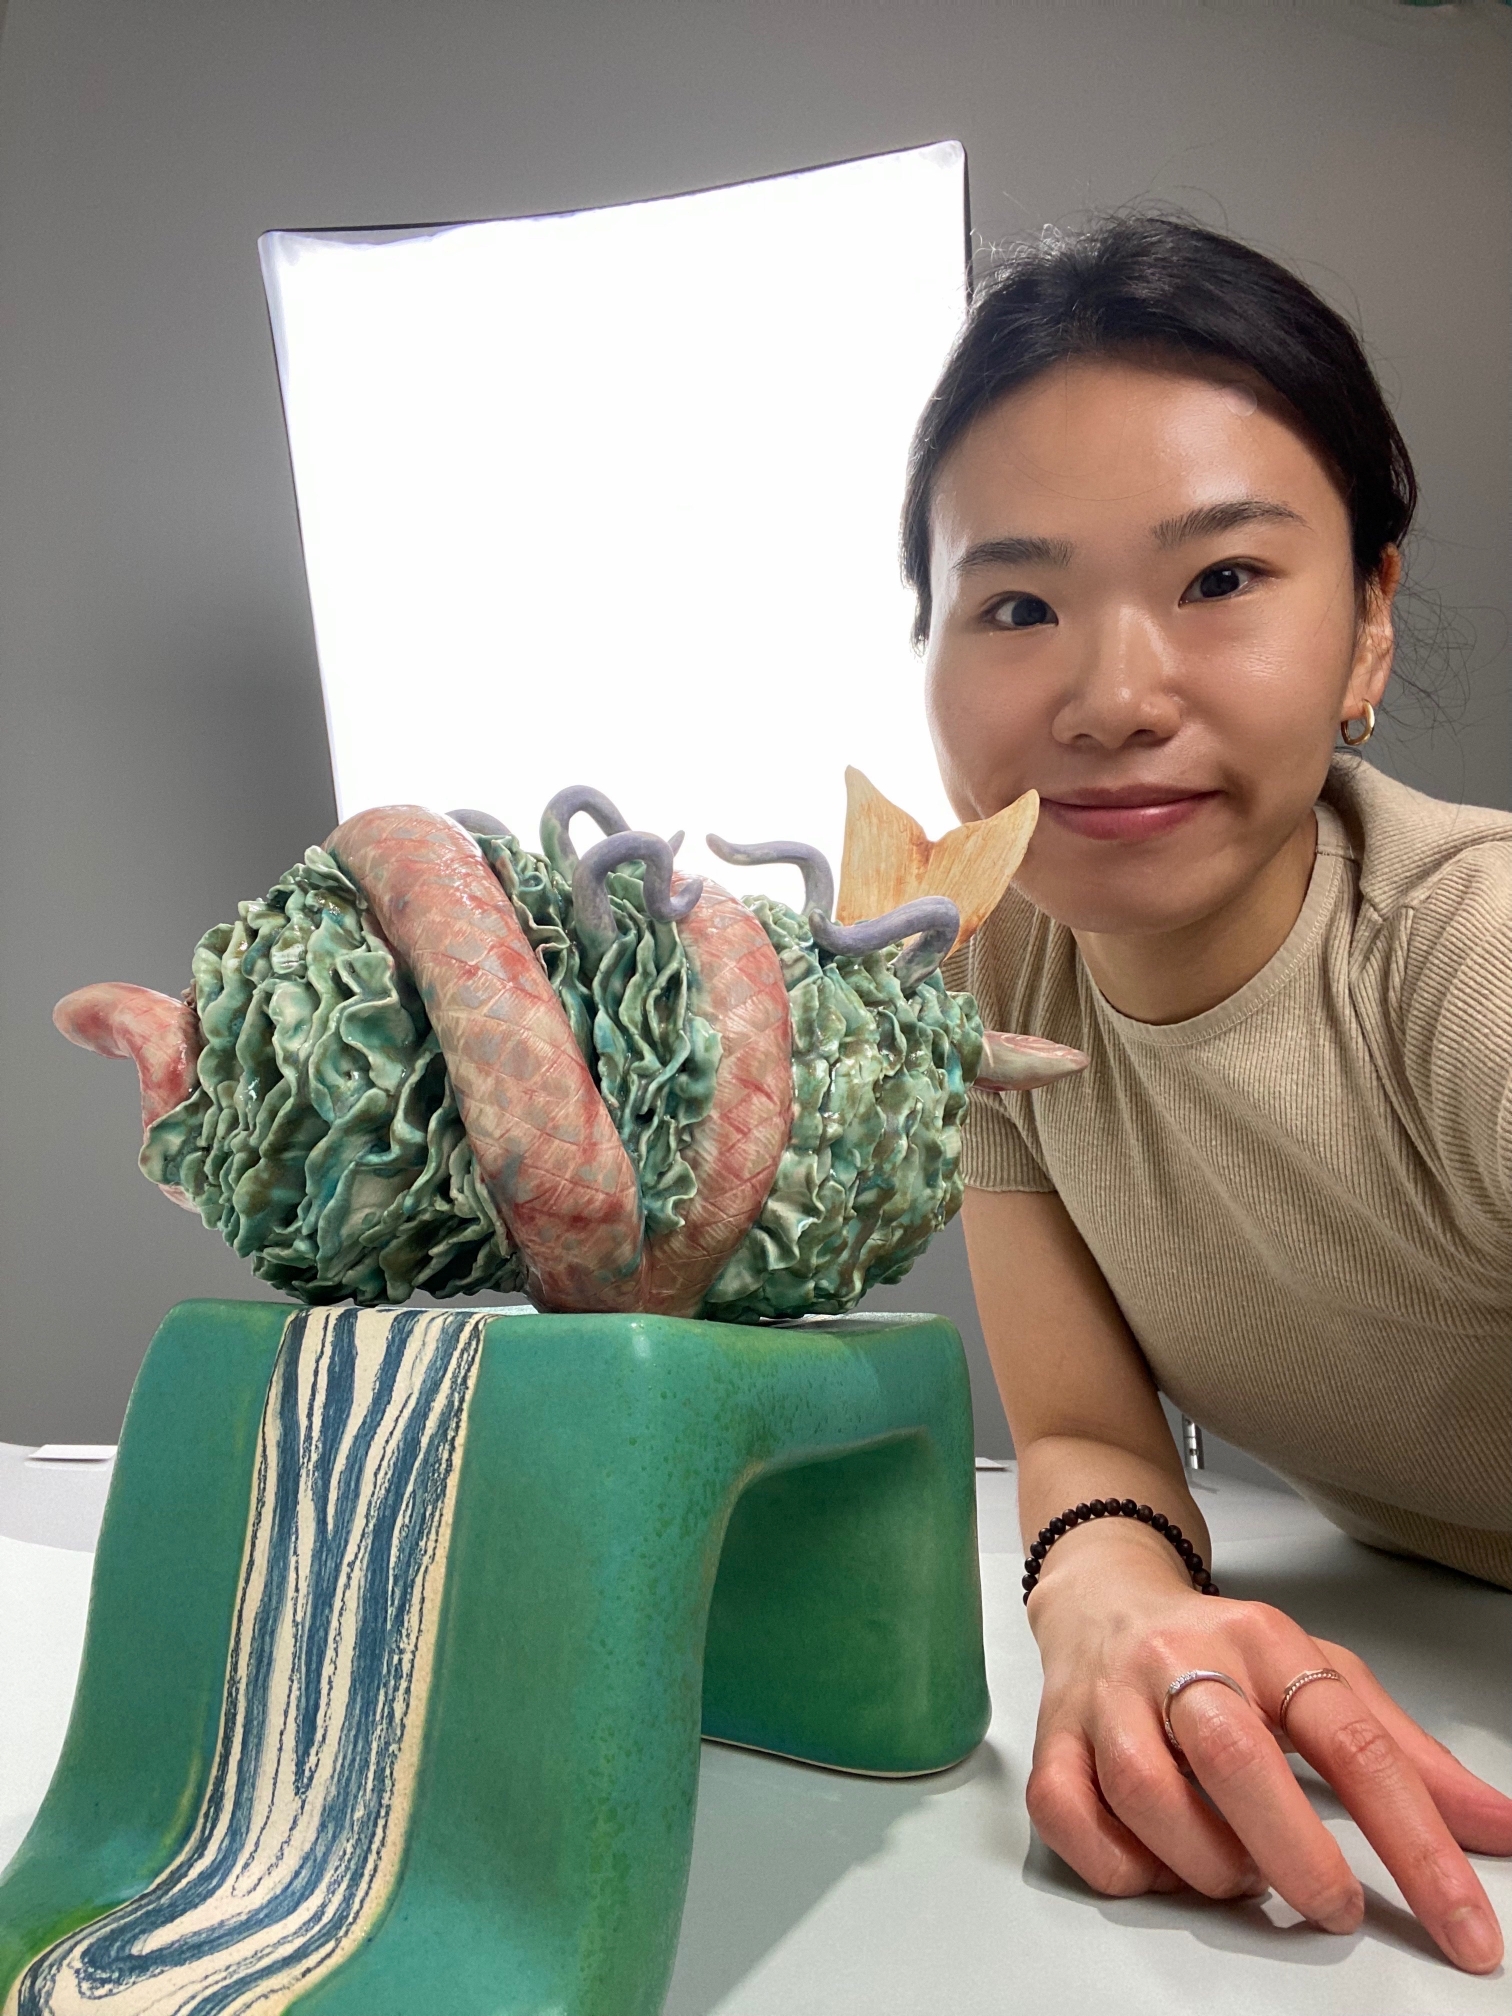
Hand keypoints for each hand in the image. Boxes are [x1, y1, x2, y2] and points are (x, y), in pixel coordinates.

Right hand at [1025, 1533, 1511, 1971]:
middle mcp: (1180, 1661)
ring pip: (1147, 1795)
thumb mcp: (1320, 1675)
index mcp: (1262, 1641)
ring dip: (1205, 1864)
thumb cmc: (1219, 1649)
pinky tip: (1158, 1864)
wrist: (1101, 1595)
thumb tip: (1498, 1827)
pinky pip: (1070, 1815)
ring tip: (1239, 1873)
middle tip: (1332, 1904)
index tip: (1464, 1928)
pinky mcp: (1055, 1736)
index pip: (1353, 1741)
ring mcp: (1109, 1699)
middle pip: (1236, 1757)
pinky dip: (1119, 1864)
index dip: (1418, 1844)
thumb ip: (1407, 1753)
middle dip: (1296, 1853)